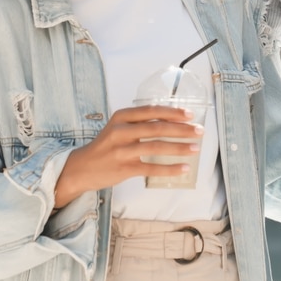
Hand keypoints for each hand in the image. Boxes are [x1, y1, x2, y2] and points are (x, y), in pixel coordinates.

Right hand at [54, 105, 203, 206]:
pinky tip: (183, 168)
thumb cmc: (105, 146)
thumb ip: (139, 123)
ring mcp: (122, 151)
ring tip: (195, 148)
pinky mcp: (124, 169)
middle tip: (199, 131)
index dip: (173, 112)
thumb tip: (172, 121)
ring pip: (156, 147)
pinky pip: (151, 168)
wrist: (81, 168)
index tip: (190, 114)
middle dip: (182, 129)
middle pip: (157, 128)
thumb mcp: (118, 127)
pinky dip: (169, 168)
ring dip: (179, 148)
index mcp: (121, 117)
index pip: (152, 111)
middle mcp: (120, 131)